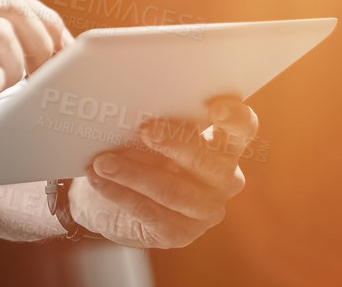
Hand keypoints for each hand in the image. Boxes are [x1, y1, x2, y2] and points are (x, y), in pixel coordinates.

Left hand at [68, 95, 256, 247]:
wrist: (102, 195)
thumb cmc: (130, 150)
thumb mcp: (141, 130)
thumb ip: (150, 119)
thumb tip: (130, 106)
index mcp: (221, 144)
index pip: (242, 129)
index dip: (236, 118)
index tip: (217, 108)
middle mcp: (223, 178)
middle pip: (209, 161)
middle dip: (177, 143)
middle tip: (145, 130)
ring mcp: (206, 209)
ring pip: (176, 192)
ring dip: (135, 174)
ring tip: (103, 162)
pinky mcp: (181, 233)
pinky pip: (151, 213)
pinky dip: (120, 194)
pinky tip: (99, 181)